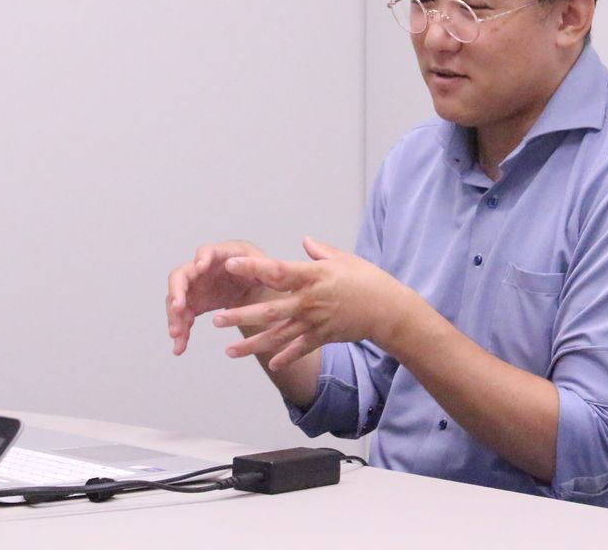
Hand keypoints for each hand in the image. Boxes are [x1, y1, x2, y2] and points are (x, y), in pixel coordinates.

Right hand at [167, 240, 276, 354]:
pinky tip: (180, 347)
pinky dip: (181, 332)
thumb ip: (255, 265)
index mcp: (223, 254)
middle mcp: (202, 268)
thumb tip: (233, 264)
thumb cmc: (261, 271)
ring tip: (177, 336)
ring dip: (175, 318)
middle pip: (181, 277)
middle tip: (177, 309)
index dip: (202, 259)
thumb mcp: (266, 267)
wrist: (256, 288)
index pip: (207, 251)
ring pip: (177, 301)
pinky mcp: (194, 304)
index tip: (200, 268)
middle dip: (177, 293)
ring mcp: (195, 286)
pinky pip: (183, 318)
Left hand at [211, 236, 411, 370]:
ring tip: (229, 351)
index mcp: (313, 276)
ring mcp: (315, 322)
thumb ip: (320, 252)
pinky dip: (285, 358)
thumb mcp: (345, 259)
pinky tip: (269, 365)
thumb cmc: (368, 280)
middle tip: (218, 319)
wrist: (389, 310)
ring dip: (253, 344)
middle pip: (270, 310)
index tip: (231, 264)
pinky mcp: (323, 337)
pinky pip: (300, 349)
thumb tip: (305, 242)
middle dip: (242, 316)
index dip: (253, 268)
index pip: (277, 271)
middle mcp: (310, 301)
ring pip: (279, 335)